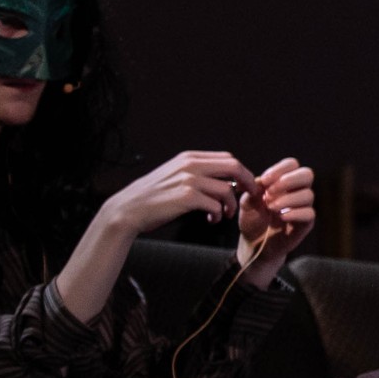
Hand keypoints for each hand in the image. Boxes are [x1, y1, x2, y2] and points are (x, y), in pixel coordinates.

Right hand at [98, 151, 263, 239]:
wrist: (128, 210)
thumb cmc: (152, 196)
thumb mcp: (175, 175)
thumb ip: (198, 173)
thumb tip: (226, 181)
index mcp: (189, 158)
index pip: (228, 158)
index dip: (242, 171)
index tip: (247, 184)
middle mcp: (190, 165)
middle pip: (234, 166)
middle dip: (248, 182)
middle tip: (251, 195)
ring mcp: (189, 180)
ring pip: (227, 189)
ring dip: (230, 204)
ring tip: (223, 214)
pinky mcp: (186, 197)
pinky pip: (215, 205)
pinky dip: (218, 214)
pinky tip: (211, 219)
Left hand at [236, 158, 316, 285]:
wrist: (254, 244)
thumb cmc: (253, 220)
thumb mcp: (247, 202)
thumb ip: (254, 189)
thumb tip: (260, 181)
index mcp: (284, 182)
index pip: (292, 164)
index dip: (279, 170)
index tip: (263, 181)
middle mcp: (297, 191)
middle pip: (307, 174)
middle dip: (288, 181)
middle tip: (270, 193)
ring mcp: (303, 207)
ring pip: (308, 194)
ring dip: (287, 199)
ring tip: (270, 207)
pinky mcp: (306, 223)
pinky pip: (309, 213)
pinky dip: (294, 213)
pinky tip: (280, 217)